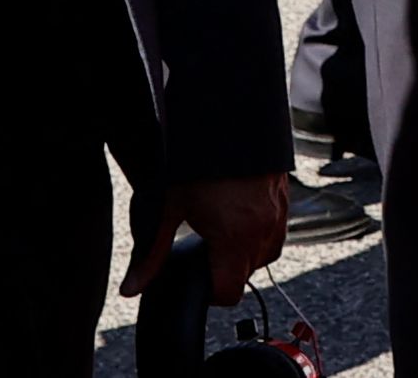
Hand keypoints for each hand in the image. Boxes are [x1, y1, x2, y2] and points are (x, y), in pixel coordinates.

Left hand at [125, 173, 284, 304]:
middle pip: (247, 275)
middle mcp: (263, 231)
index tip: (198, 281)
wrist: (232, 122)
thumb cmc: (200, 164)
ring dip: (246, 255)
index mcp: (235, 239)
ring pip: (266, 255)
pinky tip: (238, 219)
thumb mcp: (170, 210)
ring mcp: (278, 215)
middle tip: (203, 251)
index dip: (211, 295)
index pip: (230, 293)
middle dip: (226, 271)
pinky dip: (260, 235)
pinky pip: (276, 233)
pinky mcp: (285, 199)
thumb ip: (153, 254)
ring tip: (222, 236)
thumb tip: (132, 288)